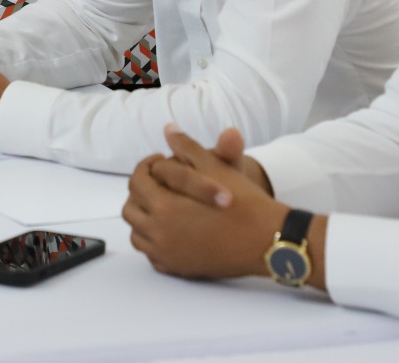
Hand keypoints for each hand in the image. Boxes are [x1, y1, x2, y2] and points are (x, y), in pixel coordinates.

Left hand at [123, 126, 294, 280]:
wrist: (268, 240)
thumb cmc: (244, 202)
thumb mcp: (215, 167)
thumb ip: (187, 147)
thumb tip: (169, 129)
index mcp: (164, 207)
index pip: (137, 181)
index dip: (146, 166)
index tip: (160, 161)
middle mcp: (160, 234)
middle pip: (131, 208)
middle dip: (142, 190)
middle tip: (160, 182)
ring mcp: (167, 255)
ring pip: (137, 233)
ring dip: (144, 215)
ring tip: (164, 202)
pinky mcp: (178, 269)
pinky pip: (151, 254)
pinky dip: (154, 239)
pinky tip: (171, 227)